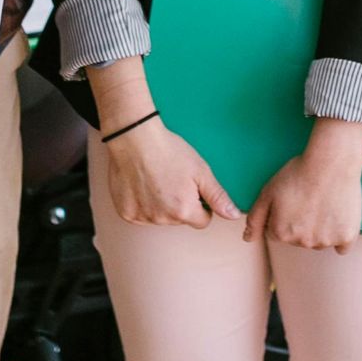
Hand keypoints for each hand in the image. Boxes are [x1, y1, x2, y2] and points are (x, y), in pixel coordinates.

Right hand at [105, 116, 243, 228]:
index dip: (201, 204)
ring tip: (156, 179)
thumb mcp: (201, 171)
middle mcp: (163, 219)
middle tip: (172, 179)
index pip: (202, 221)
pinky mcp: (127, 213)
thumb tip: (234, 216)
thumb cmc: (169, 151)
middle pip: (180, 219)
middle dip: (180, 204)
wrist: (135, 139)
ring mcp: (142, 218)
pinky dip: (143, 204)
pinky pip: (141, 215)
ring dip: (161, 205)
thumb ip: (218, 196)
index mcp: (184, 211)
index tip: (192, 188)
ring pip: (160, 218)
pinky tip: (142, 185)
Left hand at [246, 119, 361, 251]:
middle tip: (310, 198)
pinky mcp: (346, 237)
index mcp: (281, 233)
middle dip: (302, 223)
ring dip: (321, 229)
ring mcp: (325, 241)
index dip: (286, 214)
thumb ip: (255, 219)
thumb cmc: (298, 173)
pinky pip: (343, 245)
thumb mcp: (268, 192)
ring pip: (321, 241)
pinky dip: (341, 234)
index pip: (279, 232)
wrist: (331, 162)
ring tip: (325, 202)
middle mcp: (302, 242)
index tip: (294, 199)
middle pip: (300, 238)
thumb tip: (247, 239)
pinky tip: (339, 216)